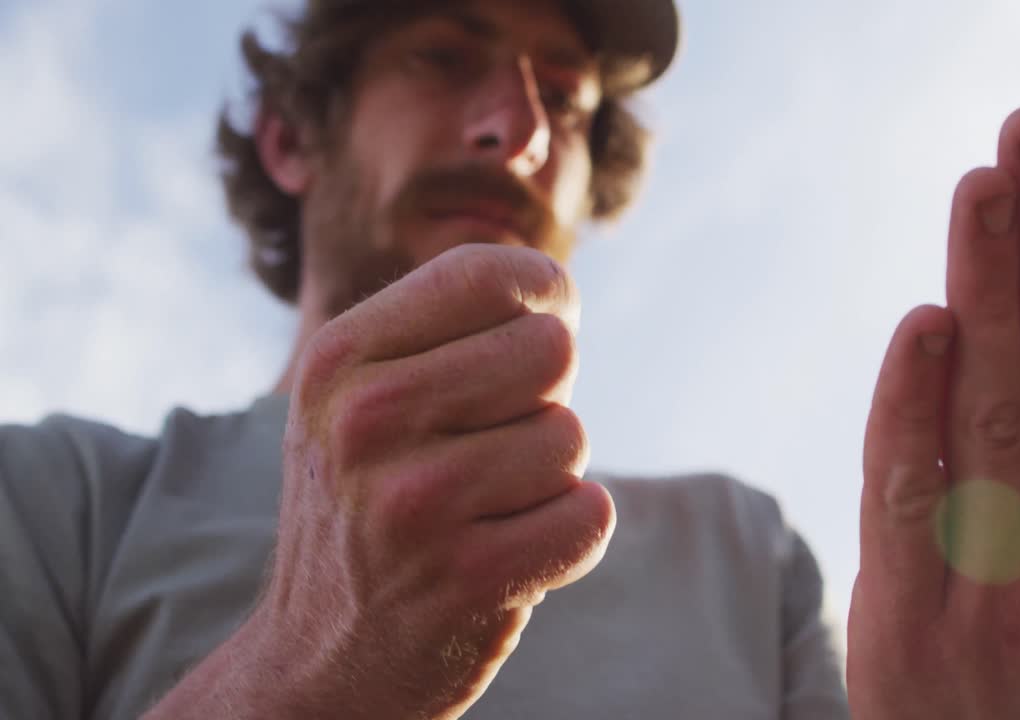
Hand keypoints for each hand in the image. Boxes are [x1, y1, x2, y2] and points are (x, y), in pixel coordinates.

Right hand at [259, 245, 612, 718]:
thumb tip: (557, 292)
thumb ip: (444, 332)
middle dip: (542, 398)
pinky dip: (568, 537)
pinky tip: (509, 556)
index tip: (542, 323)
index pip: (487, 274)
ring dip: (548, 477)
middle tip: (489, 447)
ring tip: (482, 511)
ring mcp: (417, 503)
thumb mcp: (357, 401)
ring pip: (571, 437)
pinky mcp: (472, 576)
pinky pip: (590, 515)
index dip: (541, 294)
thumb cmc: (367, 506)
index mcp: (339, 361)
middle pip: (550, 351)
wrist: (322, 659)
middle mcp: (367, 421)